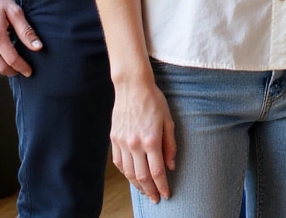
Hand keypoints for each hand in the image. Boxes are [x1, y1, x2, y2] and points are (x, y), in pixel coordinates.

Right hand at [0, 0, 38, 76]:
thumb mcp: (14, 10)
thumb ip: (26, 31)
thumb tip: (38, 47)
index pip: (12, 59)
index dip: (22, 68)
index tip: (29, 72)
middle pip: (0, 67)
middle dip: (12, 72)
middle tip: (21, 70)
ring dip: (0, 70)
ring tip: (11, 65)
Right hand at [111, 77, 176, 202]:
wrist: (132, 86)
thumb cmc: (154, 100)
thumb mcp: (169, 120)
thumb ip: (170, 145)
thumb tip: (171, 166)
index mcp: (151, 140)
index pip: (157, 171)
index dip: (162, 186)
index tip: (166, 194)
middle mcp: (135, 144)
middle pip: (142, 176)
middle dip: (150, 190)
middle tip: (156, 199)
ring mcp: (122, 142)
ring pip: (128, 172)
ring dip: (137, 185)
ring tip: (145, 191)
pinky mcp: (114, 139)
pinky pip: (119, 162)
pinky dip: (125, 173)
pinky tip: (132, 177)